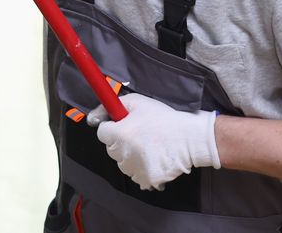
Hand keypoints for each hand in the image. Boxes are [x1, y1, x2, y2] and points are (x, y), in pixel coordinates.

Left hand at [87, 94, 220, 190]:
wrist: (189, 137)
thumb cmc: (163, 118)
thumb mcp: (137, 102)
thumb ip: (111, 105)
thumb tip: (93, 117)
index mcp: (119, 134)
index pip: (102, 133)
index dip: (112, 127)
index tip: (123, 126)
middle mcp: (124, 154)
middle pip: (111, 150)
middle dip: (121, 143)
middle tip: (139, 135)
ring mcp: (136, 168)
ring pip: (124, 165)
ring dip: (131, 158)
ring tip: (148, 148)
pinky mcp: (147, 179)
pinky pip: (138, 177)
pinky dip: (143, 171)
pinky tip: (154, 159)